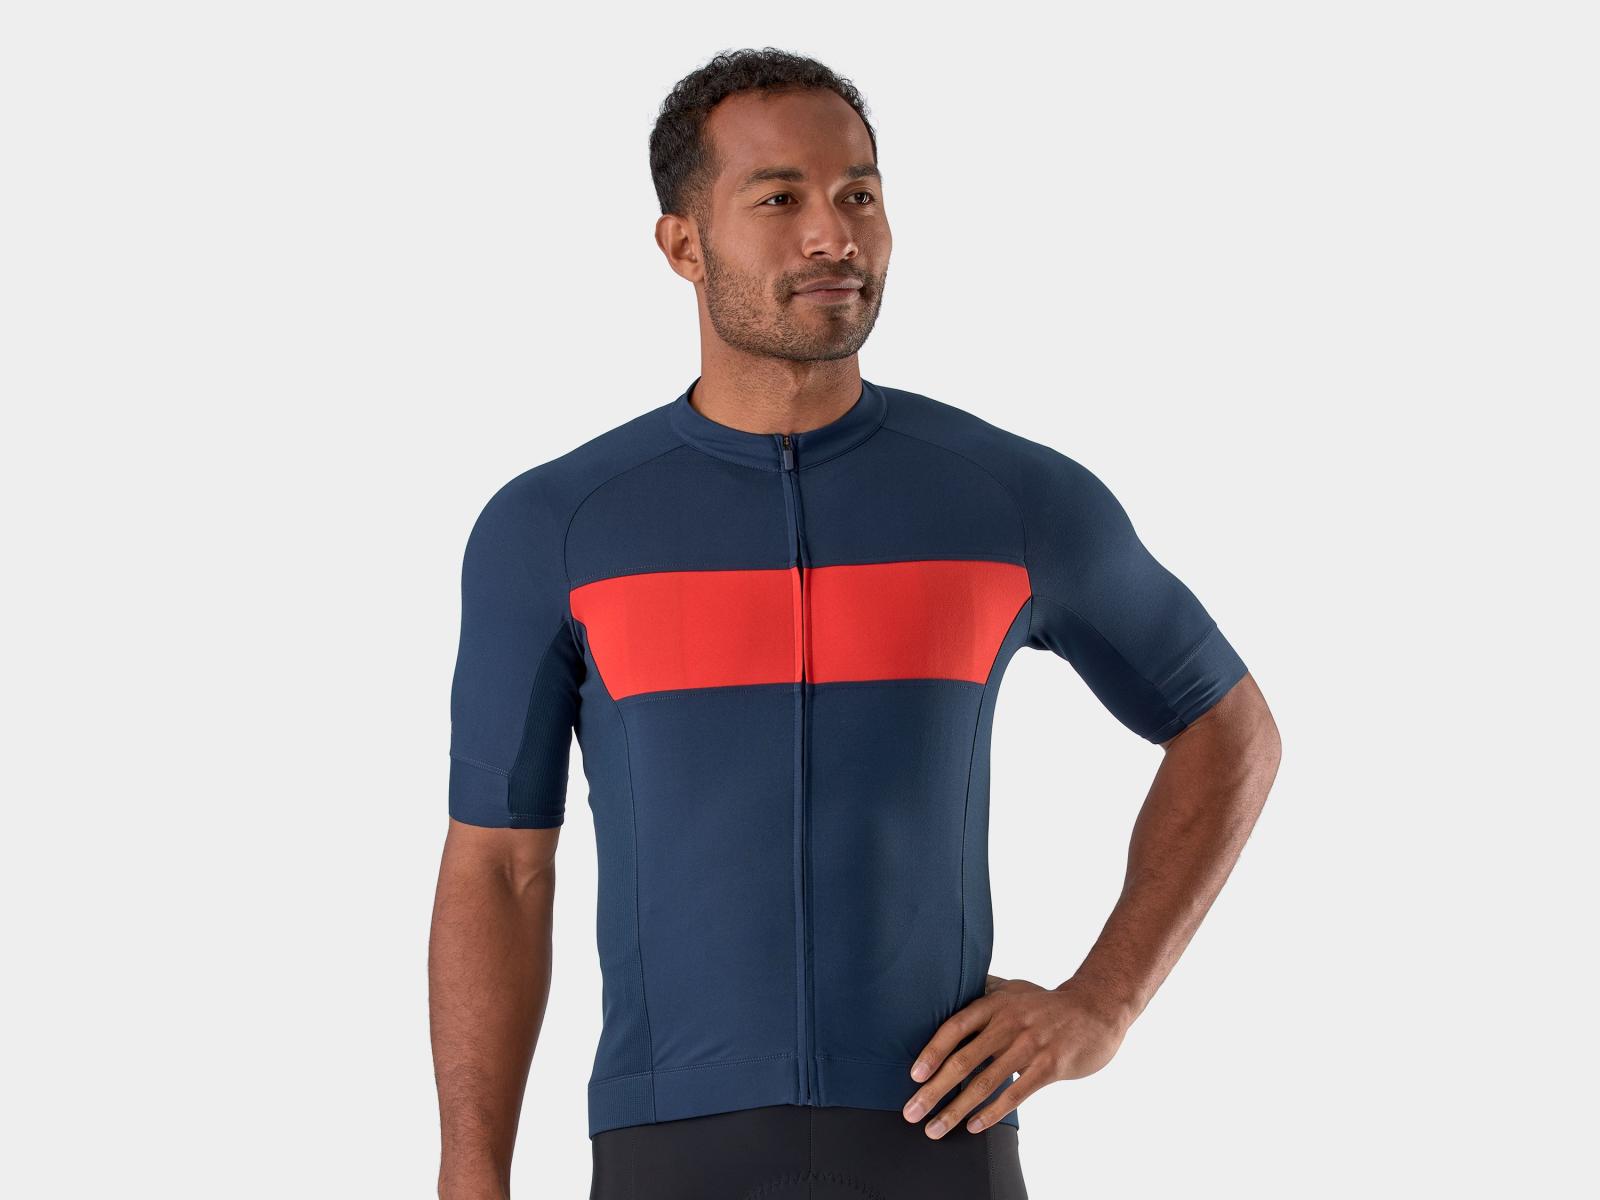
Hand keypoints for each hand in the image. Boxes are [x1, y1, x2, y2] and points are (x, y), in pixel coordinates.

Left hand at [900, 974, 1129, 1137]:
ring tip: (935, 1128)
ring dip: (956, 1109)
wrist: (1096, 1009)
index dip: (932, 1052)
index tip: (914, 1076)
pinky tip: (974, 1126)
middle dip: (933, 1090)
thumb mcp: (1013, 989)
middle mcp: (1008, 1024)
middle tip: (911, 1112)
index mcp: (995, 1004)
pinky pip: (1014, 1094)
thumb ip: (984, 992)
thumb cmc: (1047, 1004)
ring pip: (984, 1083)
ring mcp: (1029, 1046)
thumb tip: (950, 989)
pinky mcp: (1049, 1066)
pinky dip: (991, 1113)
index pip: (954, 1028)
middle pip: (963, 1060)